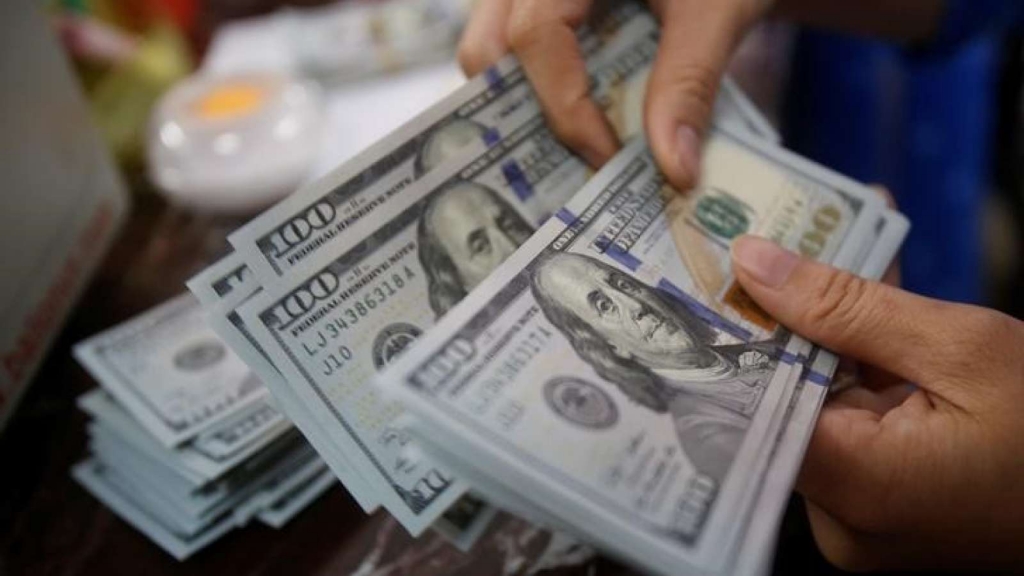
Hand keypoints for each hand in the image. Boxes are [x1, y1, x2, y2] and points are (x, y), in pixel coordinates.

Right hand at [457, 0, 771, 188]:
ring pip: (493, 48)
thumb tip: (674, 172)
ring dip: (528, 102)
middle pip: (488, 46)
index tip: (607, 158)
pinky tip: (587, 120)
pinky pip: (520, 48)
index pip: (536, 33)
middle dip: (523, 113)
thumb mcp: (716, 12)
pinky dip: (544, 88)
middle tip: (575, 164)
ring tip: (580, 145)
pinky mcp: (544, 6)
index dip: (564, 105)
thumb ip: (691, 82)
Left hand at [730, 235, 1023, 570]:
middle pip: (780, 398)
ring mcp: (859, 514)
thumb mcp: (961, 348)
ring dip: (826, 331)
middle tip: (772, 241)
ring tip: (830, 251)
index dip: (732, 333)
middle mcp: (842, 517)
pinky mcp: (877, 500)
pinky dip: (856, 364)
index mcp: (856, 488)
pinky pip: (846, 420)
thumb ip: (846, 306)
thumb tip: (753, 263)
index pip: (749, 404)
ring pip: (814, 401)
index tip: (716, 270)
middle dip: (785, 315)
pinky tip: (865, 300)